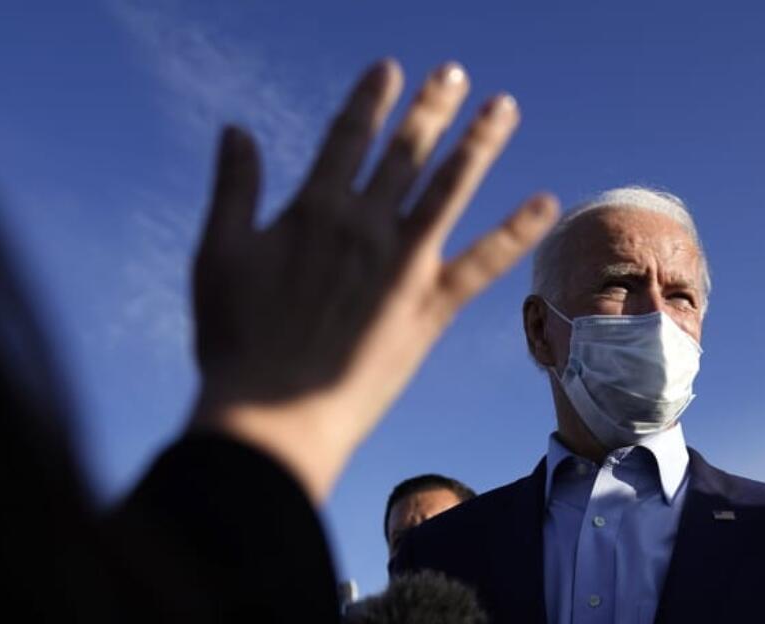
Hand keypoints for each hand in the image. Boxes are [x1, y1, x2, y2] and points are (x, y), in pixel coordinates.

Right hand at [190, 60, 557, 501]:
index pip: (350, 137)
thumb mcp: (218, 254)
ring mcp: (404, 264)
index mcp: (314, 208)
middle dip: (432, 107)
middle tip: (456, 73)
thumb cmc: (235, 341)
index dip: (371, 100)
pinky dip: (516, 232)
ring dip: (479, 144)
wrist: (275, 414)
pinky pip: (482, 263)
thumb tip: (236, 129)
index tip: (390, 69)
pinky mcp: (430, 307)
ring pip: (450, 189)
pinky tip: (546, 203)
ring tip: (505, 108)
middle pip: (407, 152)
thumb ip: (233, 188)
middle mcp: (366, 225)